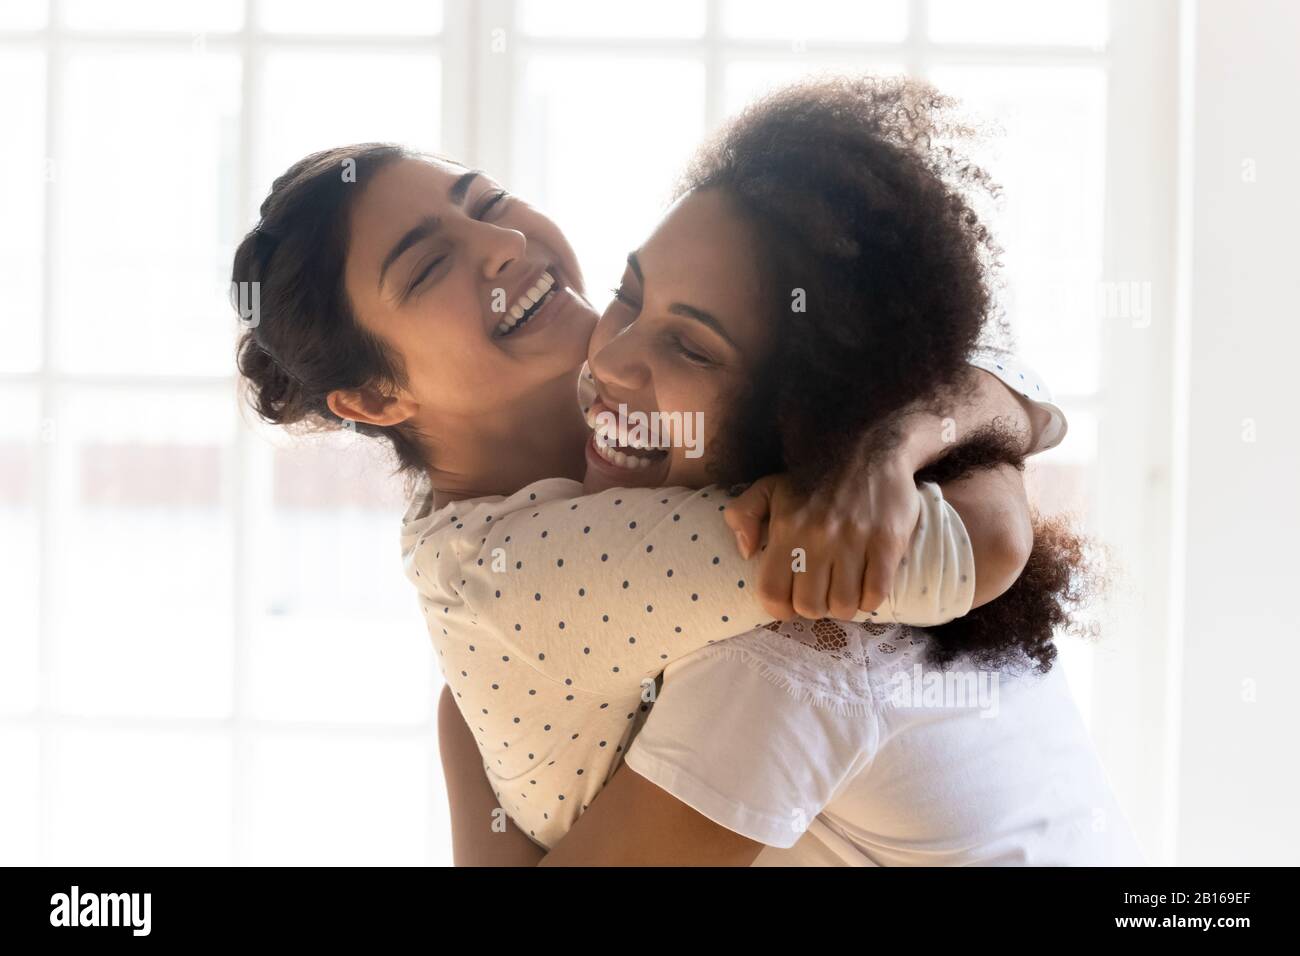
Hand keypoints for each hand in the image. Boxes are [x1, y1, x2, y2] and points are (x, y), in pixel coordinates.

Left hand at [723, 465, 921, 620]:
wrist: (870, 449)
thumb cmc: (816, 477)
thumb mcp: (769, 487)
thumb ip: (743, 515)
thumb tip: (745, 552)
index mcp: (786, 528)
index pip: (773, 592)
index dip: (780, 609)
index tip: (791, 604)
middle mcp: (817, 537)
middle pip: (810, 605)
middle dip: (814, 608)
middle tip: (822, 594)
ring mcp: (854, 541)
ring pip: (844, 605)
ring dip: (844, 606)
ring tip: (844, 590)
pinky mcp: (887, 543)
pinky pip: (876, 593)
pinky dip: (870, 600)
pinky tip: (866, 587)